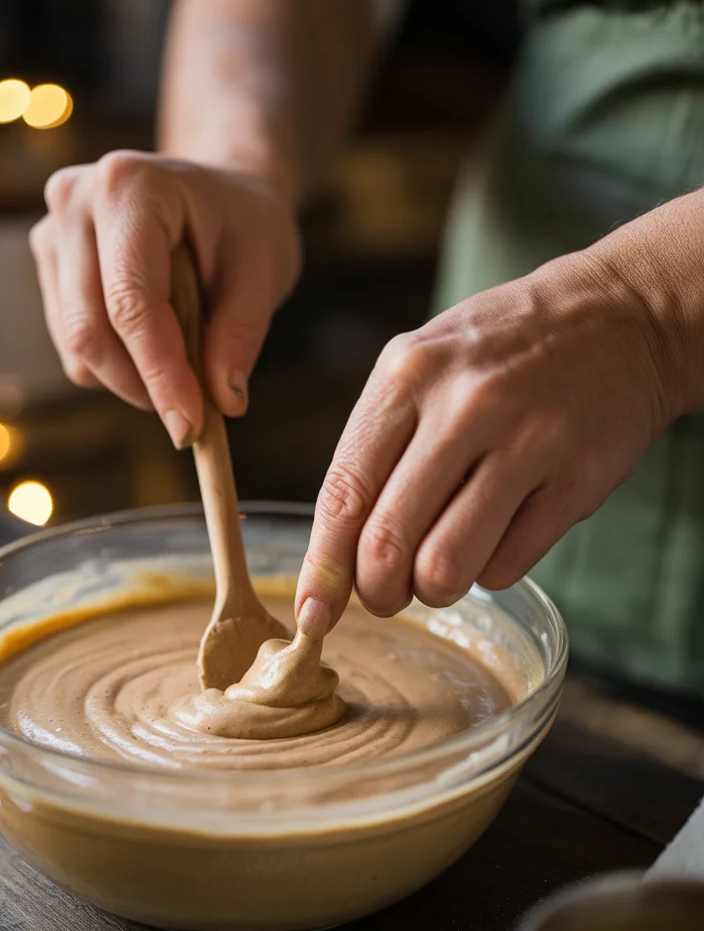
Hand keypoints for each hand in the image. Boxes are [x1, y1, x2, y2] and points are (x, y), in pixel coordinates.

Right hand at [30, 151, 300, 445]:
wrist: (219, 195)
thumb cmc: (245, 225)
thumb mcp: (264, 270)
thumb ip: (241, 334)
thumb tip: (224, 402)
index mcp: (129, 187)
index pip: (131, 302)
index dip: (159, 372)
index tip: (189, 428)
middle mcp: (73, 202)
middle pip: (90, 330)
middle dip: (143, 385)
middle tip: (195, 414)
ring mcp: (52, 235)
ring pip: (78, 347)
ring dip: (133, 378)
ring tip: (187, 354)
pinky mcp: (50, 269)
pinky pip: (75, 348)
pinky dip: (118, 366)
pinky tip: (157, 338)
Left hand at [295, 250, 675, 635]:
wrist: (619, 316)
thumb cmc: (498, 352)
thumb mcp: (421, 366)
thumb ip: (374, 449)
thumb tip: (334, 558)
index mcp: (407, 376)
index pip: (344, 493)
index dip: (323, 568)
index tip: (313, 614)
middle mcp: (464, 407)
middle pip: (387, 542)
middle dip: (376, 591)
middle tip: (386, 595)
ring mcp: (527, 443)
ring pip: (445, 567)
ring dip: (432, 590)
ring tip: (439, 570)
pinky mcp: (578, 480)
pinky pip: (506, 567)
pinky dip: (489, 571)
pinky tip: (496, 535)